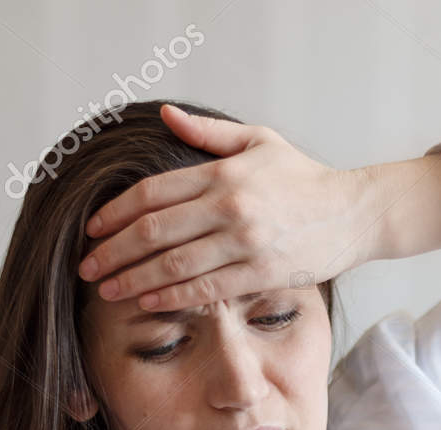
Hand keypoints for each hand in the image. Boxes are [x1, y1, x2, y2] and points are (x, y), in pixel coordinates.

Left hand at [77, 104, 374, 310]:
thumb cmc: (304, 178)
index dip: (115, 213)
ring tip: (107, 290)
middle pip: (154, 231)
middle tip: (87, 266)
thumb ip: (208, 132)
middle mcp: (229, 207)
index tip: (91, 229)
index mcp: (222, 173)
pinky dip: (173, 297)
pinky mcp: (261, 273)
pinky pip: (207, 289)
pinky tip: (148, 302)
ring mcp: (245, 243)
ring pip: (175, 265)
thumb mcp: (258, 141)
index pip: (153, 193)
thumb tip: (165, 115)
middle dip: (114, 251)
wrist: (354, 213)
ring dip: (134, 279)